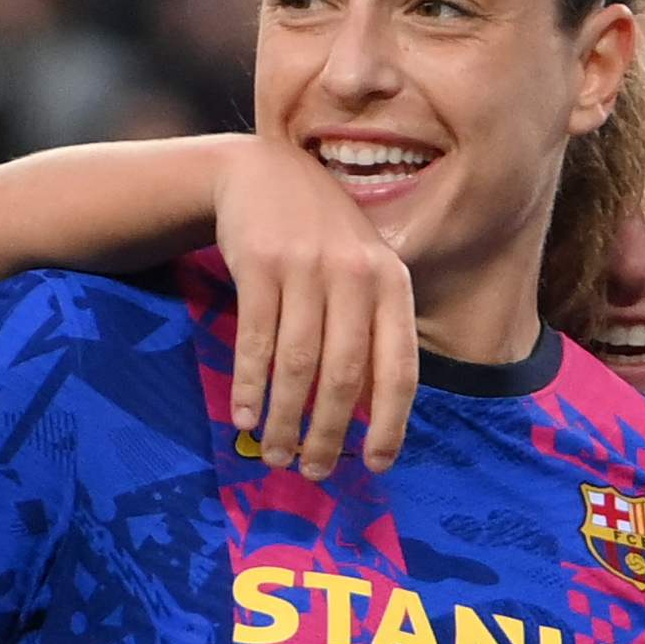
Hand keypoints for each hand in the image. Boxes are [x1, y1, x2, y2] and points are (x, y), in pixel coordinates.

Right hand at [216, 135, 415, 475]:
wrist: (264, 172)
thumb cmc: (323, 240)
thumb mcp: (363, 275)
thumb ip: (373, 334)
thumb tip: (374, 418)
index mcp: (394, 284)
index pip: (401, 368)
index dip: (391, 423)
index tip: (378, 465)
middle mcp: (357, 275)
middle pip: (345, 375)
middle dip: (330, 433)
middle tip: (314, 471)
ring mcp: (307, 267)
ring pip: (298, 364)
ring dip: (284, 419)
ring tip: (274, 454)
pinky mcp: (260, 263)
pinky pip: (256, 340)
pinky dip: (250, 385)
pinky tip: (243, 416)